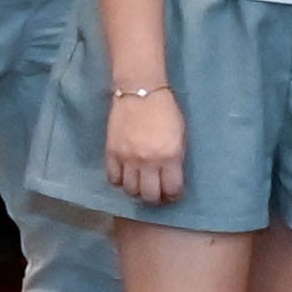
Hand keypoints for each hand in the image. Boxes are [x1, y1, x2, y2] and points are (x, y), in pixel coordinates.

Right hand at [101, 85, 188, 208]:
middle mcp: (148, 161)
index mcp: (170, 156)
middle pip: (149, 195)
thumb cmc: (166, 112)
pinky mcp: (111, 153)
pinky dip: (120, 182)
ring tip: (141, 186)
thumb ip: (176, 158)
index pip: (171, 189)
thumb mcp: (180, 136)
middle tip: (157, 193)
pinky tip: (126, 176)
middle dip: (155, 198)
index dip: (174, 196)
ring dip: (137, 191)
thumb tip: (171, 177)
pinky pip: (113, 179)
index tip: (173, 194)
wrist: (140, 92)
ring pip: (130, 190)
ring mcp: (127, 158)